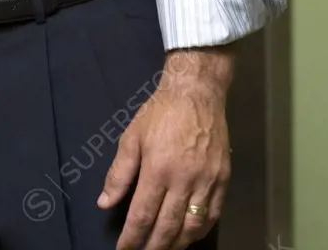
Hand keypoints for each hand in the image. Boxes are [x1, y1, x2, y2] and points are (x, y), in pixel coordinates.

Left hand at [96, 54, 231, 249]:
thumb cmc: (160, 112)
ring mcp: (206, 181)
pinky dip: (201, 230)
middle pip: (168, 227)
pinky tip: (190, 235)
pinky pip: (212, 215)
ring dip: (177, 244)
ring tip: (165, 249)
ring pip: (192, 226)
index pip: (142, 215)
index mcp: (157, 169)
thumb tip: (105, 203)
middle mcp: (183, 179)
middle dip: (154, 247)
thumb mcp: (132, 137)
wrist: (196, 92)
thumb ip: (119, 172)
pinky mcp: (223, 179)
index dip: (132, 238)